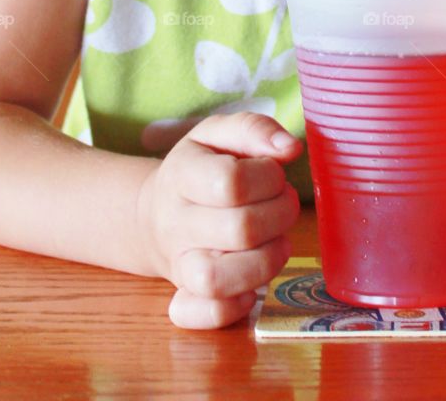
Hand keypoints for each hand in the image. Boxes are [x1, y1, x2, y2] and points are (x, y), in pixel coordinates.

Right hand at [136, 111, 304, 328]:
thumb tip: (290, 148)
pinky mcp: (185, 298)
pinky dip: (234, 308)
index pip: (231, 182)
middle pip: (239, 230)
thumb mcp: (218, 134)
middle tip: (283, 204)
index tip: (274, 173)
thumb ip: (254, 129)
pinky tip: (250, 286)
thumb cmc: (199, 168)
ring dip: (265, 262)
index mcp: (181, 174)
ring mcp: (177, 264)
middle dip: (280, 215)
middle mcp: (175, 222)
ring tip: (276, 241)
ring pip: (217, 280)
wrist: (155, 213)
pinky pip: (205, 315)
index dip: (268, 177)